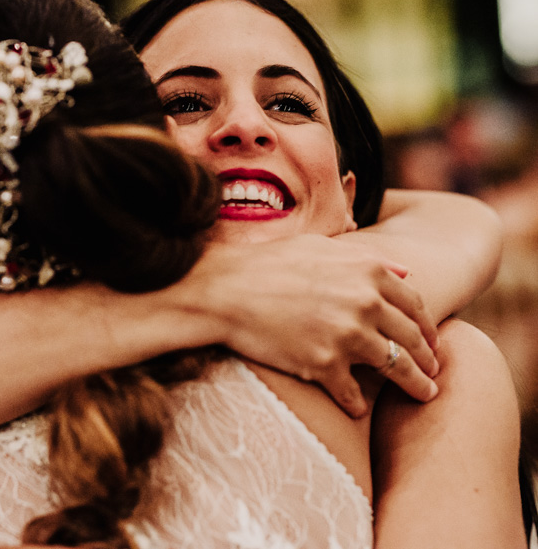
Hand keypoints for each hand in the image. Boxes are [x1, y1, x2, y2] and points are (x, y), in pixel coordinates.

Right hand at [173, 234, 439, 417]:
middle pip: (413, 339)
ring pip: (397, 369)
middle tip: (433, 372)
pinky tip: (359, 409)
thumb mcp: (320, 247)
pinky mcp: (324, 365)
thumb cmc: (266, 264)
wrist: (223, 291)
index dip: (427, 327)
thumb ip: (368, 258)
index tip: (430, 341)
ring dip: (415, 385)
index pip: (414, 305)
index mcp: (368, 272)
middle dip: (429, 358)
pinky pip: (354, 394)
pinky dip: (358, 404)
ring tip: (424, 395)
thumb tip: (407, 272)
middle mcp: (365, 303)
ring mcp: (347, 336)